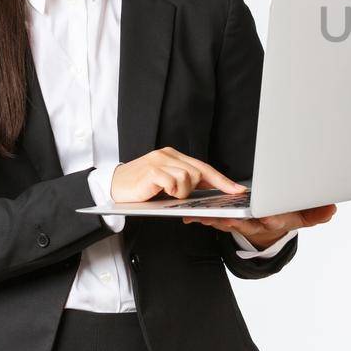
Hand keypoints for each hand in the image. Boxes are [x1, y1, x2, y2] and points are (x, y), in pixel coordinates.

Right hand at [112, 146, 246, 202]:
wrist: (111, 188)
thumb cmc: (140, 189)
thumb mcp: (166, 184)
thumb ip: (184, 184)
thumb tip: (210, 192)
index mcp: (173, 156)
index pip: (204, 167)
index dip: (222, 180)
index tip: (238, 190)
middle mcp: (168, 155)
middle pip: (198, 173)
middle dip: (192, 189)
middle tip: (175, 195)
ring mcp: (160, 161)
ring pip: (188, 178)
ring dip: (180, 192)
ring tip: (165, 194)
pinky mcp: (152, 171)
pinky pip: (174, 182)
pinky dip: (171, 191)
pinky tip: (161, 192)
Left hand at [184, 204, 337, 248]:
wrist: (269, 221)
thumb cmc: (286, 213)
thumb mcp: (304, 214)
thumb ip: (317, 213)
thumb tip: (332, 209)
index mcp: (275, 220)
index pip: (274, 220)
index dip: (270, 218)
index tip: (267, 216)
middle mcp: (257, 224)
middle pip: (246, 222)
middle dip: (236, 219)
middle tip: (226, 216)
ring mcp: (241, 223)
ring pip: (227, 222)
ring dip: (215, 219)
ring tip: (203, 215)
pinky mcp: (228, 219)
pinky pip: (215, 220)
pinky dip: (203, 218)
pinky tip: (192, 216)